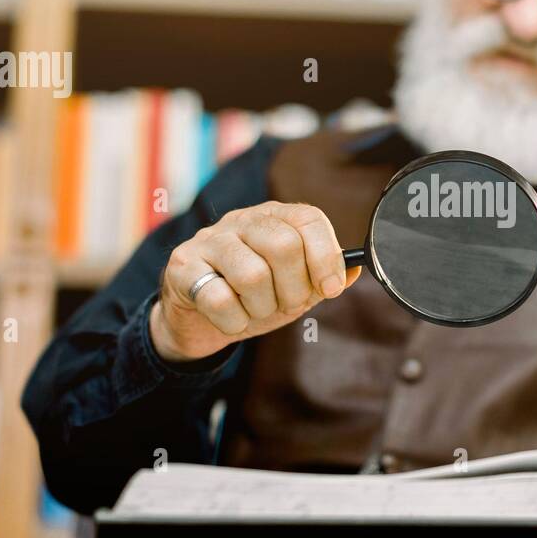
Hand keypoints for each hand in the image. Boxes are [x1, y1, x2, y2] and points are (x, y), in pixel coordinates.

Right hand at [150, 201, 360, 361]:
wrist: (201, 319)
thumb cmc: (254, 297)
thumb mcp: (295, 287)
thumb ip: (324, 278)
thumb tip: (354, 269)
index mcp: (273, 217)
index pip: (308, 218)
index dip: (325, 256)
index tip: (329, 288)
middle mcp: (240, 220)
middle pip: (283, 245)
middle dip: (294, 289)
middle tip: (287, 304)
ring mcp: (208, 240)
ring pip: (252, 275)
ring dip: (263, 307)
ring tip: (256, 311)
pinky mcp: (182, 265)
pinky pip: (218, 298)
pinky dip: (234, 320)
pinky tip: (231, 318)